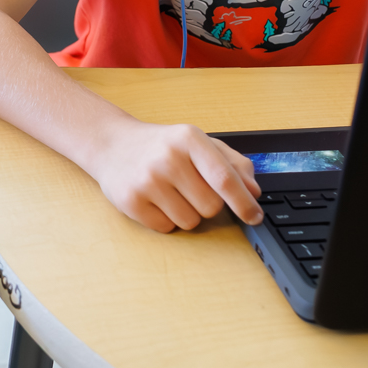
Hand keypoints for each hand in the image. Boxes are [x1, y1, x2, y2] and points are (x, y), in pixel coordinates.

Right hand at [83, 120, 262, 232]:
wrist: (112, 144)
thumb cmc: (162, 146)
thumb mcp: (198, 143)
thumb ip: (231, 163)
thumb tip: (254, 191)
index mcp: (189, 139)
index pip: (224, 178)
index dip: (244, 203)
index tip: (255, 217)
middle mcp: (167, 158)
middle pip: (211, 206)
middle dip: (207, 204)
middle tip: (190, 188)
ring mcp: (147, 181)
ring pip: (190, 221)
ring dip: (187, 213)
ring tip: (170, 192)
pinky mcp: (131, 202)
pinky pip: (167, 228)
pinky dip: (166, 220)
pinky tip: (156, 200)